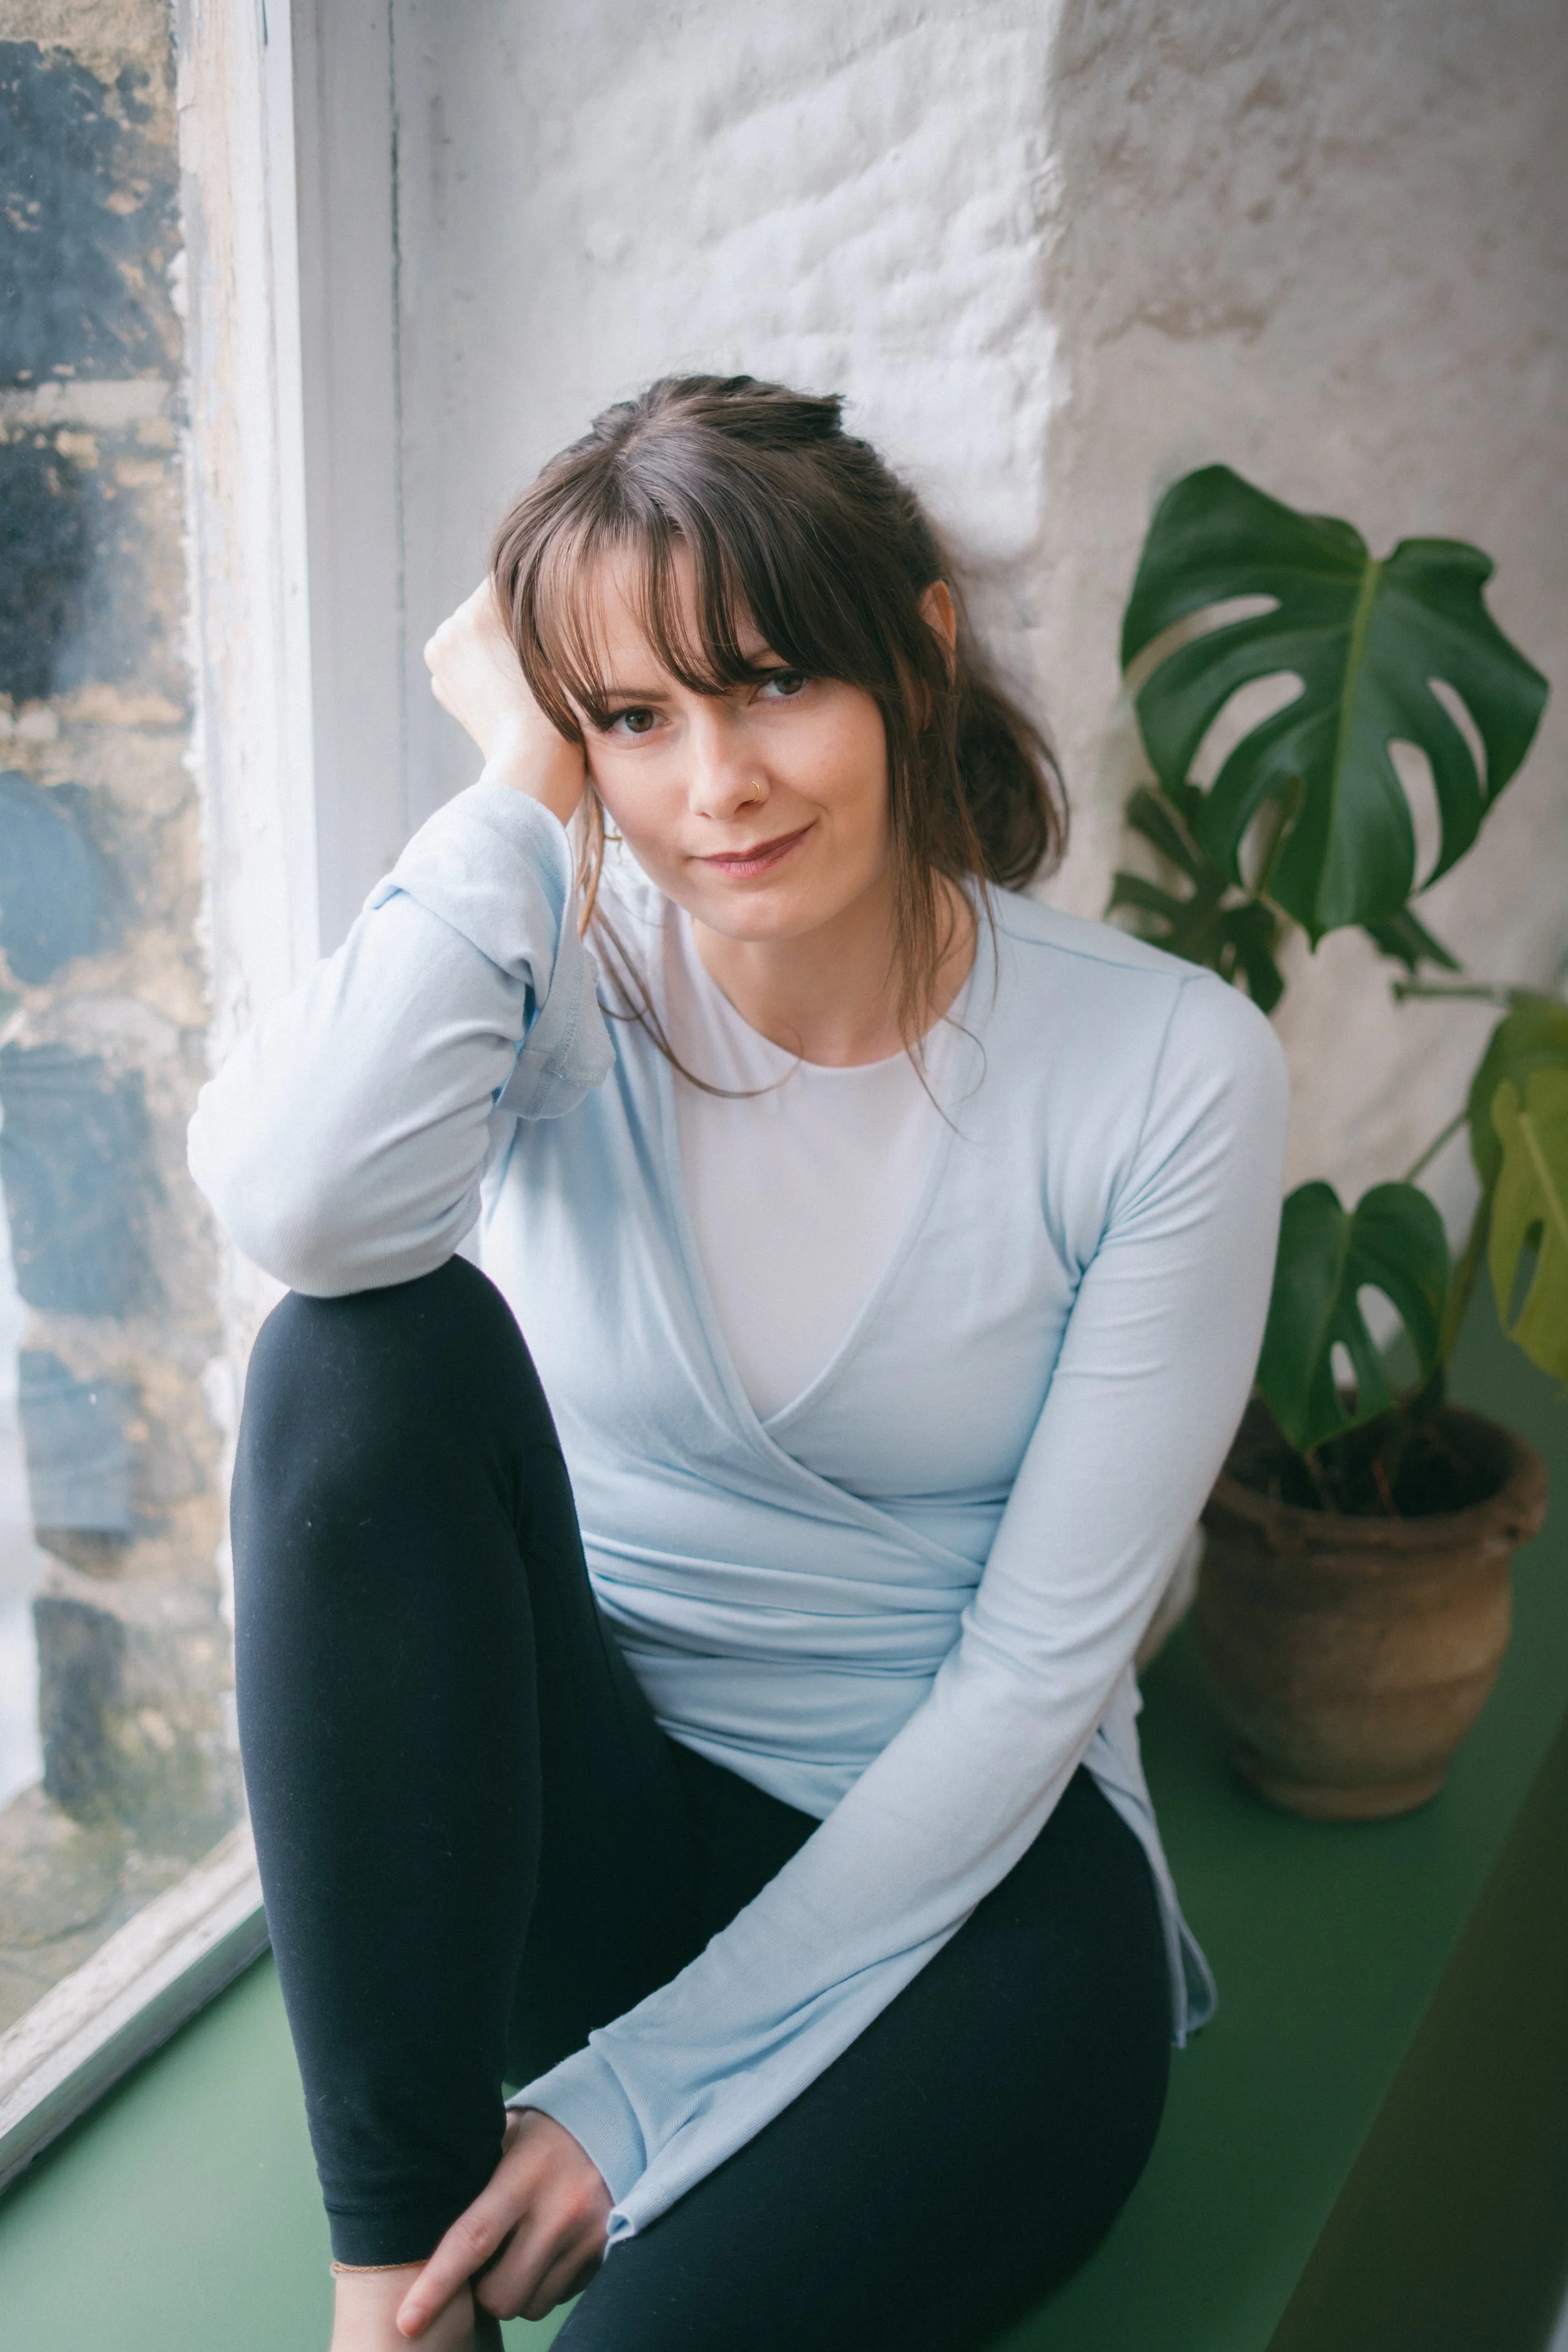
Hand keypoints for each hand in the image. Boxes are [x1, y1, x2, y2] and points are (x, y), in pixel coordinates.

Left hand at [397, 2109, 611, 2334]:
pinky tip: (550, 2249)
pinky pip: (562, 2298)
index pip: (473, 2240)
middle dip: (484, 2291)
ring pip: (532, 2306)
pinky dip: (547, 2286)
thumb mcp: (508, 2135)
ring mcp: (588, 2237)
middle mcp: (560, 2211)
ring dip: (518, 2292)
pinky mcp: (607, 2253)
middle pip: (501, 2294)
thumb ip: (474, 2172)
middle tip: (485, 2261)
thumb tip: (423, 2208)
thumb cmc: (547, 2130)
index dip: (436, 2285)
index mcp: (525, 2176)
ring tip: (521, 2250)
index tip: (407, 2320)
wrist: (622, 2118)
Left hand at [423, 583, 585, 825]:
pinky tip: (503, 689)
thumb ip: (538, 605)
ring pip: (472, 633)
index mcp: (479, 609)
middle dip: (508, 621)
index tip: (549, 617)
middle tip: (538, 653)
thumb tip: (531, 584)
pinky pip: (464, 661)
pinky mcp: (441, 683)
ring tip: (520, 675)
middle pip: (485, 607)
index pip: (507, 578)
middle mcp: (450, 627)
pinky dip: (480, 669)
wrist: (534, 762)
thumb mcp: (556, 641)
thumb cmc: (558, 704)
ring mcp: (440, 657)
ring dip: (492, 643)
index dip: (533, 595)